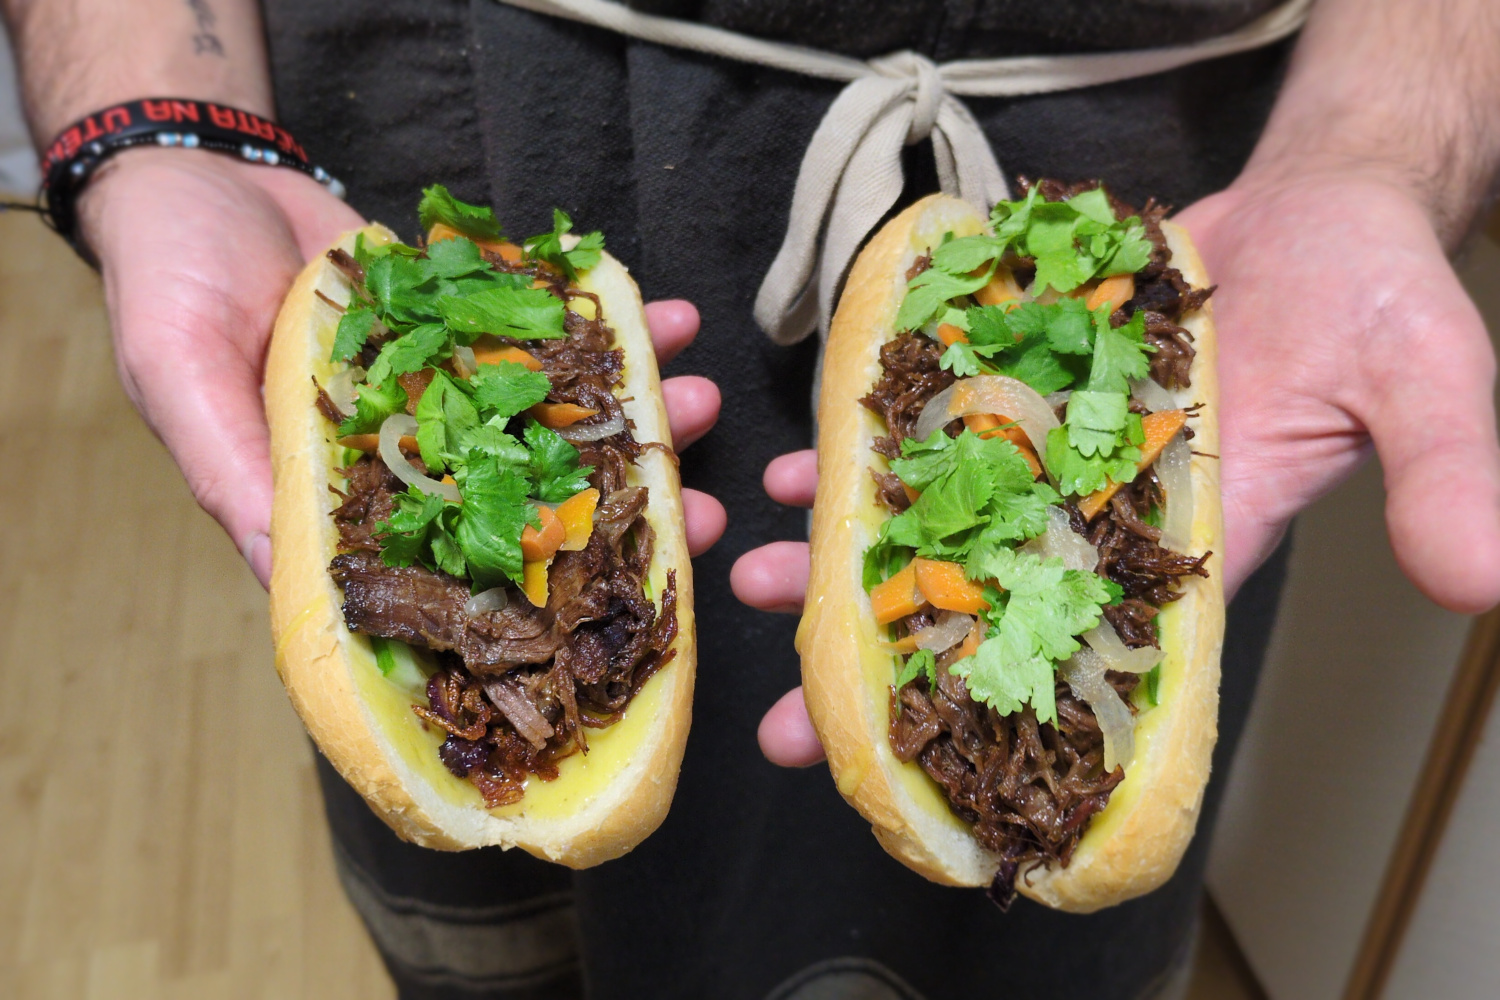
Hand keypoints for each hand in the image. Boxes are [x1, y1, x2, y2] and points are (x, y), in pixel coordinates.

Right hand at [83, 149, 725, 585]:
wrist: (200, 176)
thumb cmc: (167, 284)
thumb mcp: (183, 383)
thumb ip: (238, 476)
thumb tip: (284, 581)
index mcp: (349, 496)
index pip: (440, 568)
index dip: (525, 600)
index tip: (609, 613)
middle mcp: (414, 453)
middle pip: (527, 504)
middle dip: (616, 514)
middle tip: (699, 517)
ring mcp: (456, 385)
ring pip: (559, 416)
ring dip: (635, 416)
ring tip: (701, 403)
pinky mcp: (478, 317)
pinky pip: (555, 325)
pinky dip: (611, 321)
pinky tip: (669, 317)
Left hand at [733, 169, 1499, 767]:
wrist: (1312, 203)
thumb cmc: (1371, 289)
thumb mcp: (1421, 372)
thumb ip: (1443, 468)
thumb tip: (1480, 575)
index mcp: (1186, 547)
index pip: (1096, 665)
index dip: (1018, 732)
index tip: (939, 794)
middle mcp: (1098, 512)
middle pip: (983, 609)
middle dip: (890, 667)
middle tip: (792, 724)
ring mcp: (1044, 446)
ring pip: (933, 521)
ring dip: (844, 559)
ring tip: (759, 583)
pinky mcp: (1010, 376)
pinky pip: (919, 422)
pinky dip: (861, 448)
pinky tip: (799, 473)